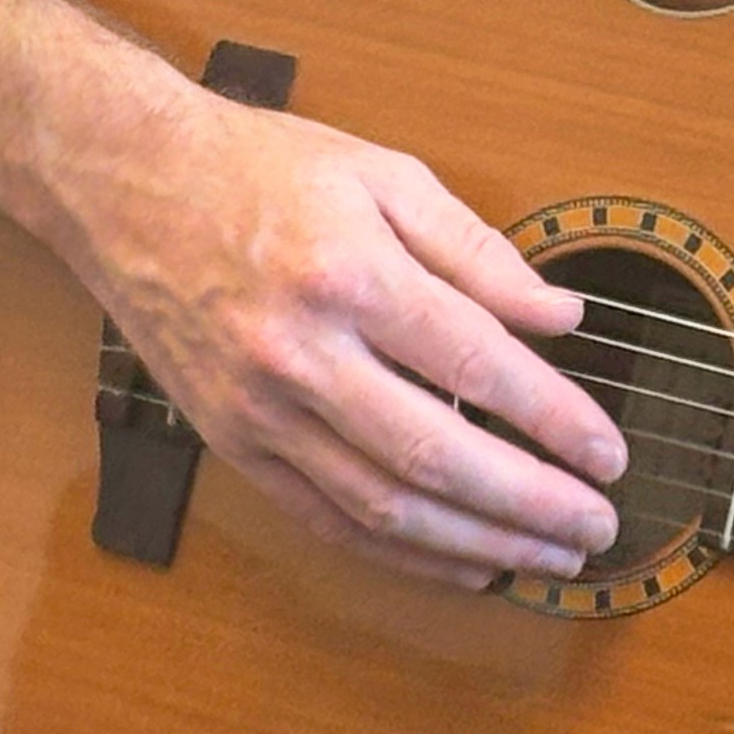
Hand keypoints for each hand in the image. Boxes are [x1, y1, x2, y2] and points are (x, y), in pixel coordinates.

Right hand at [60, 82, 627, 589]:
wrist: (126, 183)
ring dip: (476, 545)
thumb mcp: (381, 174)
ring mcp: (260, 408)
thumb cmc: (256, 169)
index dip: (554, 419)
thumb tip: (560, 317)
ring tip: (545, 558)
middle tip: (596, 526)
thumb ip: (476, 249)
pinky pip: (326, 520)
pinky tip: (460, 563)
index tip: (607, 454)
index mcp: (349, 273)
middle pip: (436, 454)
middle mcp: (301, 351)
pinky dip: (401, 555)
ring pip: (383, 506)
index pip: (477, 363)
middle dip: (530, 504)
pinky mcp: (232, 442)